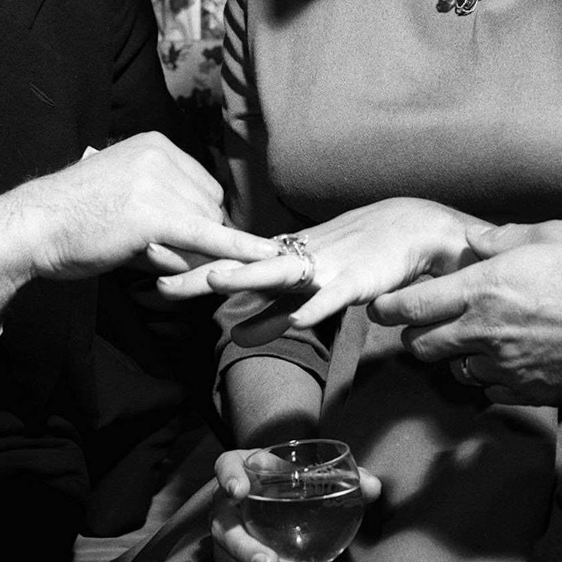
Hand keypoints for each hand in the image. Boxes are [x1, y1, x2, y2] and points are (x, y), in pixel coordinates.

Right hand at [0, 132, 277, 330]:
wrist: (31, 227)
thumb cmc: (73, 219)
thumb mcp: (125, 196)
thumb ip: (167, 206)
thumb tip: (210, 238)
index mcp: (156, 144)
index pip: (204, 188)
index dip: (197, 221)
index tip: (177, 239)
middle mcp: (161, 155)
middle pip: (210, 208)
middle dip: (194, 238)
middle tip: (150, 251)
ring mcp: (158, 181)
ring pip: (205, 229)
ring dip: (185, 254)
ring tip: (138, 251)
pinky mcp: (155, 214)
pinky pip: (208, 237)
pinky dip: (240, 250)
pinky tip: (268, 258)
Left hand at [158, 199, 489, 326]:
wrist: (409, 227)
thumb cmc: (359, 255)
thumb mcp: (310, 286)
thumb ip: (275, 311)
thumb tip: (237, 334)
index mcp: (284, 258)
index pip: (233, 262)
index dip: (194, 267)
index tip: (153, 269)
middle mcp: (298, 259)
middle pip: (243, 267)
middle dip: (202, 274)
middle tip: (161, 283)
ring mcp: (326, 268)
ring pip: (282, 272)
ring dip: (249, 276)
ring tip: (215, 280)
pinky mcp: (356, 281)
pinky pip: (333, 296)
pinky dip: (316, 306)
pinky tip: (298, 319)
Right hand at [210, 448, 381, 561]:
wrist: (274, 509)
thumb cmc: (292, 486)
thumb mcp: (311, 476)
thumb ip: (344, 479)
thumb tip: (373, 486)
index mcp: (246, 470)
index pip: (227, 466)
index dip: (230, 476)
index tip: (239, 490)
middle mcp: (227, 503)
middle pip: (225, 527)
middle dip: (246, 549)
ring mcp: (225, 535)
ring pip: (235, 561)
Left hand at [369, 221, 561, 407]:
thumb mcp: (549, 236)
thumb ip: (503, 238)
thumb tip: (476, 239)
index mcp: (482, 288)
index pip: (414, 305)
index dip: (388, 308)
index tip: (378, 307)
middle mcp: (483, 331)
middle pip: (423, 345)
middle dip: (418, 335)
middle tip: (428, 324)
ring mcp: (503, 366)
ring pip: (455, 369)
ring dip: (458, 357)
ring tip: (477, 341)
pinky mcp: (525, 392)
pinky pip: (490, 390)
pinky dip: (491, 378)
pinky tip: (508, 362)